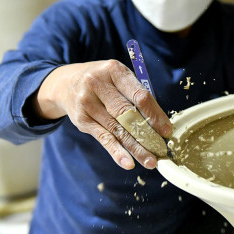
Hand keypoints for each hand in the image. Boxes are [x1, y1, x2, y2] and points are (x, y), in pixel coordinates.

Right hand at [34, 60, 172, 169]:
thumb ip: (136, 94)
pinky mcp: (82, 120)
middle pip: (128, 114)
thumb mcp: (118, 77)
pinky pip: (103, 138)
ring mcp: (88, 103)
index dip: (155, 115)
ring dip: (136, 148)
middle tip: (161, 151)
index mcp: (114, 70)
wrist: (66, 83)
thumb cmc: (103, 81)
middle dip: (147, 134)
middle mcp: (98, 85)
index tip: (166, 131)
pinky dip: (117, 152)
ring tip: (150, 161)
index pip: (139, 95)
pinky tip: (128, 163)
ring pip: (117, 129)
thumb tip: (158, 122)